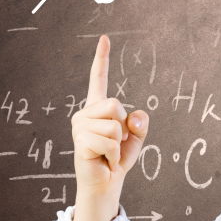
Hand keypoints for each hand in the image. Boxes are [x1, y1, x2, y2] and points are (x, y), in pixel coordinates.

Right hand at [70, 35, 148, 220]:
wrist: (106, 182)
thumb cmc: (118, 158)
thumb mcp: (137, 137)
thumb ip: (141, 123)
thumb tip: (134, 115)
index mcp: (99, 108)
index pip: (99, 79)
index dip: (102, 59)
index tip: (105, 38)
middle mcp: (85, 113)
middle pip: (116, 105)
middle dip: (123, 126)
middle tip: (115, 143)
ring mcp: (80, 126)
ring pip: (114, 125)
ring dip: (119, 144)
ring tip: (108, 153)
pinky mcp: (80, 141)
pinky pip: (109, 141)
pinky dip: (114, 154)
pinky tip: (105, 160)